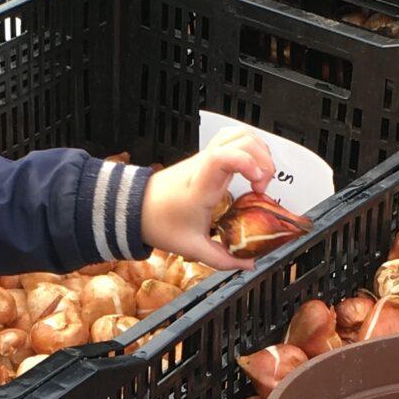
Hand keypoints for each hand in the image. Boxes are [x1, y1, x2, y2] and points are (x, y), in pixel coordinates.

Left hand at [141, 129, 277, 271]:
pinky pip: (231, 139)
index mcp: (201, 186)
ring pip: (238, 134)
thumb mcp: (192, 247)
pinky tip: (250, 167)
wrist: (135, 209)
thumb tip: (248, 264)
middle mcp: (204, 166)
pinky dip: (248, 147)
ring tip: (259, 176)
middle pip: (241, 140)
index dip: (247, 162)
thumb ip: (223, 258)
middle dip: (263, 160)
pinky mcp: (205, 158)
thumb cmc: (159, 223)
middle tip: (262, 187)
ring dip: (258, 151)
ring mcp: (204, 159)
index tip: (258, 183)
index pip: (223, 157)